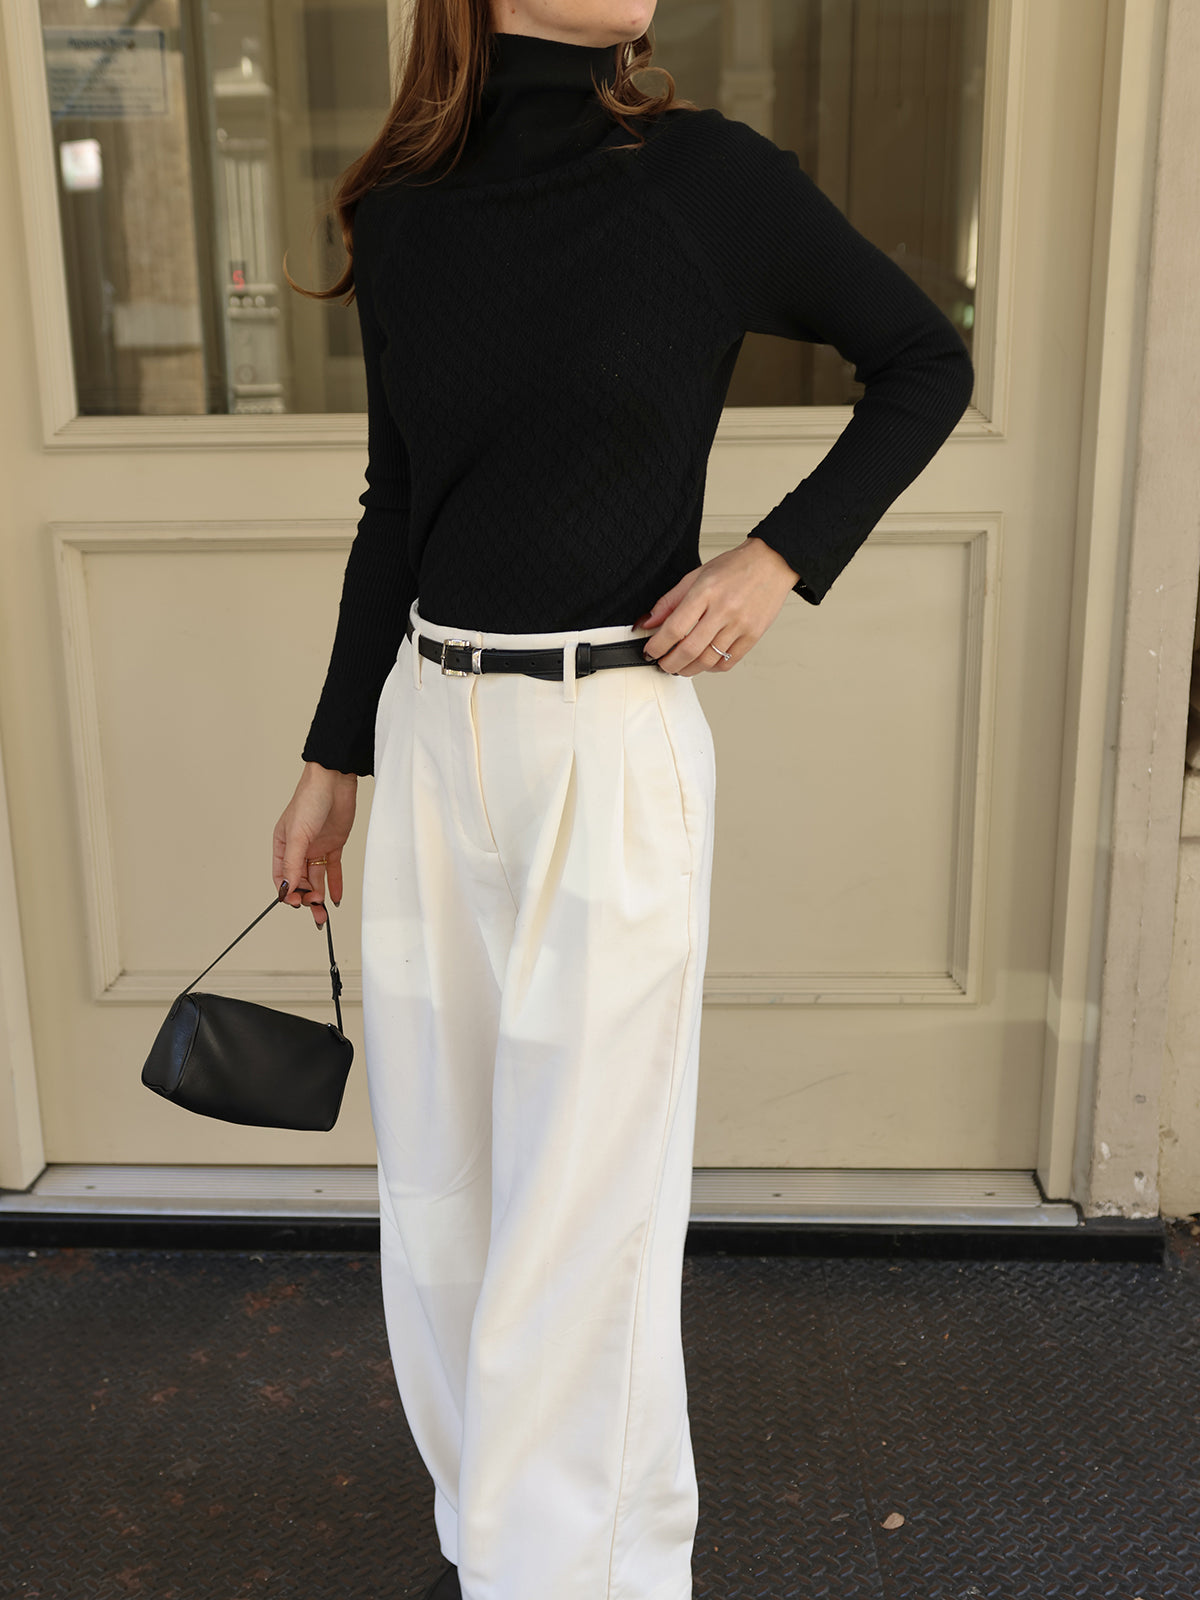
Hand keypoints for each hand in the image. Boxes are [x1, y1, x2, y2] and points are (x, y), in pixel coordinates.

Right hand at [272, 762, 358, 926]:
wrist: (334, 782)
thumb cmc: (309, 799)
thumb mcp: (297, 835)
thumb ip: (292, 863)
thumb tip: (287, 888)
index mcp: (282, 844)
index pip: (281, 876)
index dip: (288, 892)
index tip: (297, 903)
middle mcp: (298, 848)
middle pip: (299, 880)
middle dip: (305, 897)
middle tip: (315, 909)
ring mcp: (316, 847)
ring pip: (316, 878)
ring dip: (319, 895)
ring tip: (324, 912)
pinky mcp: (334, 844)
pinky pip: (333, 869)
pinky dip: (335, 883)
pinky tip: (336, 897)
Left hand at [635, 537, 799, 675]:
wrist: (771, 563)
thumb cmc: (735, 568)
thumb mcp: (696, 575)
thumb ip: (670, 601)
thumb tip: (649, 622)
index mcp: (706, 592)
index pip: (674, 628)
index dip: (657, 646)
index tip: (650, 651)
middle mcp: (724, 610)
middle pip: (689, 650)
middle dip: (670, 664)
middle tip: (663, 664)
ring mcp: (740, 625)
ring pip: (708, 660)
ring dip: (689, 669)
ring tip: (680, 666)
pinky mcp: (753, 636)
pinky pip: (728, 662)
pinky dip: (711, 668)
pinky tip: (704, 662)